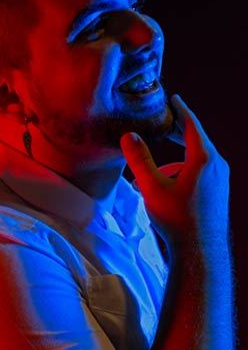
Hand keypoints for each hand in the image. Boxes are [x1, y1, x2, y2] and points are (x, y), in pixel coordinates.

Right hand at [121, 95, 228, 252]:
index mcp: (204, 159)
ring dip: (180, 153)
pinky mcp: (218, 192)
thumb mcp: (152, 187)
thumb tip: (129, 136)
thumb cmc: (177, 218)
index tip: (174, 99)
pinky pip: (201, 171)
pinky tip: (168, 182)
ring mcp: (220, 180)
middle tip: (165, 121)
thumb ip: (140, 159)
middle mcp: (217, 166)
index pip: (192, 126)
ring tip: (160, 159)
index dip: (181, 110)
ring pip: (199, 157)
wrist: (201, 250)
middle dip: (180, 130)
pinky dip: (185, 167)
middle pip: (198, 139)